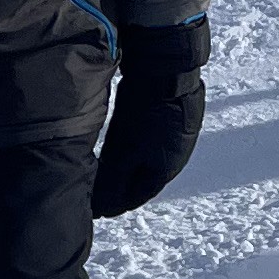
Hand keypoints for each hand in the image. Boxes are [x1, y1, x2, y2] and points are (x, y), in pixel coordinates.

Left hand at [89, 19, 207, 219]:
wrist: (169, 67)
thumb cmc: (146, 113)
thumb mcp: (123, 151)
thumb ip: (112, 181)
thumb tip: (101, 209)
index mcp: (165, 169)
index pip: (137, 196)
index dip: (116, 205)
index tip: (99, 211)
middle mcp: (176, 155)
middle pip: (144, 178)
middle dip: (123, 188)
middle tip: (102, 193)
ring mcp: (178, 133)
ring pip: (148, 157)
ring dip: (130, 166)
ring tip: (110, 169)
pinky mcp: (175, 114)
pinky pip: (152, 139)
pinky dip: (137, 147)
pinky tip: (127, 140)